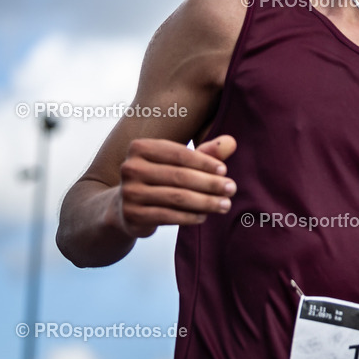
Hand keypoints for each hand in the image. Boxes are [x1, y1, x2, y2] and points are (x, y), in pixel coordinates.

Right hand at [112, 135, 236, 237]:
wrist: (126, 207)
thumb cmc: (161, 178)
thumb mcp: (180, 162)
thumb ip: (206, 151)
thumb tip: (232, 142)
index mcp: (141, 147)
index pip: (179, 154)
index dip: (204, 162)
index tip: (225, 170)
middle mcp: (131, 168)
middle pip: (179, 176)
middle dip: (209, 183)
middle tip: (231, 189)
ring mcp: (129, 192)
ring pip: (175, 197)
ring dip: (205, 202)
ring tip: (225, 205)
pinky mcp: (132, 214)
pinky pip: (167, 215)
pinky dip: (189, 216)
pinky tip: (204, 216)